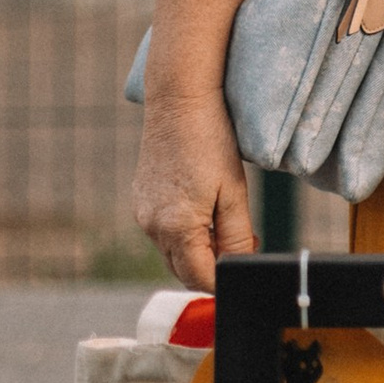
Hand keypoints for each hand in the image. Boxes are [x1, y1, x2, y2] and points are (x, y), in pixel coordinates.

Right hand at [131, 81, 255, 288]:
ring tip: (223, 221)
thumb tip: (238, 269)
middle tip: (243, 244)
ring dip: (196, 251)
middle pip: (183, 271)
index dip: (223, 282)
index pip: (199, 279)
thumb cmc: (212, 142)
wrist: (179, 101)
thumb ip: (236, 239)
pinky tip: (202, 208)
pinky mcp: (140, 201)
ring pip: (172, 252)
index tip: (243, 271)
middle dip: (211, 268)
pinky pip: (162, 232)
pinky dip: (182, 233)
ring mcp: (142, 214)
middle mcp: (152, 226)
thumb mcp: (234, 193)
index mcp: (176, 227)